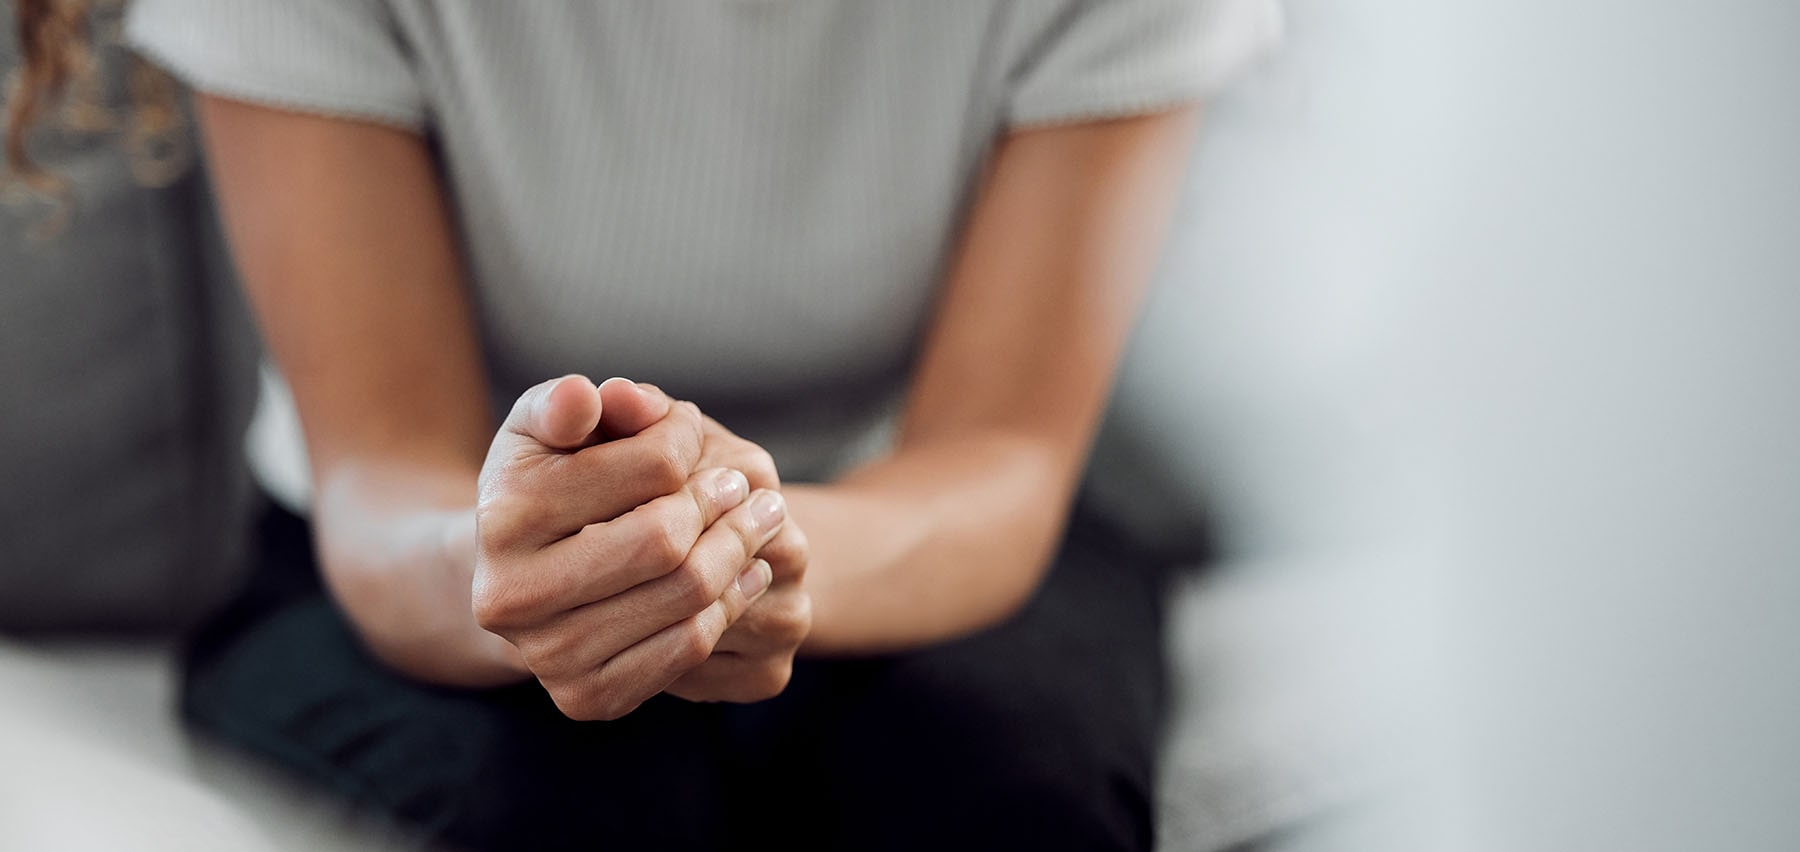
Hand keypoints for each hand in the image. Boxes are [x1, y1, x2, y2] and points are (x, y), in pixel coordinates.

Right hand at [471, 375, 788, 719]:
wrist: (517, 579)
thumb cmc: (545, 482)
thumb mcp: (547, 427)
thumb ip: (570, 402)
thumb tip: (590, 396)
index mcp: (504, 514)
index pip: (649, 467)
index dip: (686, 438)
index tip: (694, 428)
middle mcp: (511, 596)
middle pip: (666, 540)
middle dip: (724, 504)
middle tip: (748, 486)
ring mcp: (546, 656)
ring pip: (686, 597)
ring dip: (742, 552)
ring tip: (762, 520)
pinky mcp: (585, 698)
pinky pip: (687, 650)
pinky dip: (730, 606)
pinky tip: (747, 573)